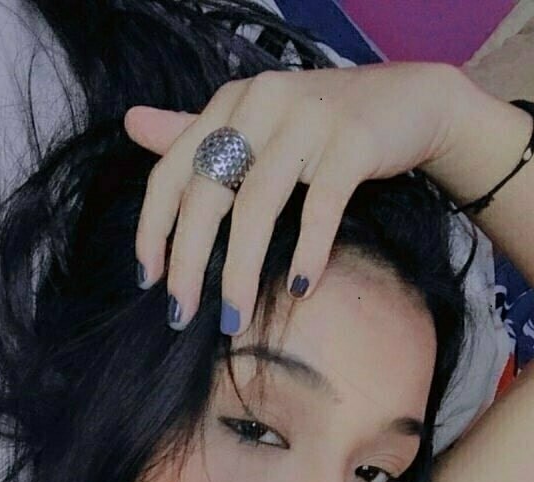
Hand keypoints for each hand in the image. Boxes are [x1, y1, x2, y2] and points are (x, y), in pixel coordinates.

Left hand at [124, 60, 462, 333]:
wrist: (410, 102)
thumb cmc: (323, 126)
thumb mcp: (257, 124)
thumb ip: (196, 132)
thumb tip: (131, 125)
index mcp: (230, 103)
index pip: (172, 171)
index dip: (153, 229)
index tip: (148, 281)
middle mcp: (262, 102)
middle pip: (208, 192)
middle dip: (189, 261)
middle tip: (181, 314)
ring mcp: (309, 118)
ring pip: (257, 205)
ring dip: (240, 272)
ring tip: (233, 319)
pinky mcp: (354, 139)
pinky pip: (321, 206)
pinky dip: (308, 251)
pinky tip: (300, 287)